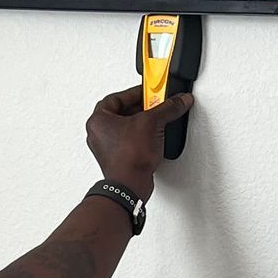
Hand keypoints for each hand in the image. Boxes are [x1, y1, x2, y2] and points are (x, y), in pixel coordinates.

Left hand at [86, 84, 193, 202]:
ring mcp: (106, 148)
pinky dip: (140, 137)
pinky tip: (152, 138)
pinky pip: (129, 142)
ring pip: (125, 128)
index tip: (149, 92)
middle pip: (121, 112)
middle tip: (155, 105)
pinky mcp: (117, 159)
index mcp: (98, 120)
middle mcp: (98, 133)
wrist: (130, 185)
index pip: (116, 97)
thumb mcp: (152, 122)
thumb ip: (168, 108)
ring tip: (155, 120)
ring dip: (141, 123)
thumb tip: (180, 101)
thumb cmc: (129, 157)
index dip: (135, 93)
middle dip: (140, 108)